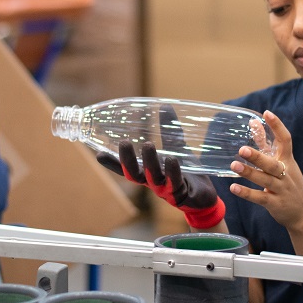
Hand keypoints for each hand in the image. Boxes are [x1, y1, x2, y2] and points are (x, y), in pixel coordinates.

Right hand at [98, 140, 224, 229]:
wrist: (204, 197)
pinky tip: (172, 160)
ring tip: (148, 145)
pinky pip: (176, 184)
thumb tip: (165, 105)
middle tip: (123, 143)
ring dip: (150, 162)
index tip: (98, 154)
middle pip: (134, 175)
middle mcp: (153, 182)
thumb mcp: (177, 149)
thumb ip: (170, 131)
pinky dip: (173, 172)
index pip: (126, 168)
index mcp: (147, 173)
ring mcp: (167, 190)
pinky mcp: (183, 195)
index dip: (112, 163)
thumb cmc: (185, 172)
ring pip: (153, 179)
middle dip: (127, 160)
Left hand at [227, 111, 302, 230]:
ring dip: (249, 173)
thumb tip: (253, 122)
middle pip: (272, 164)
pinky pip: (260, 198)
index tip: (267, 113)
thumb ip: (266, 143)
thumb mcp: (282, 163)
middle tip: (242, 149)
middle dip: (258, 157)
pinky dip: (247, 193)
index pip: (286, 141)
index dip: (278, 126)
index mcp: (288, 161)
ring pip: (265, 181)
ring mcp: (281, 190)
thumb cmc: (289, 183)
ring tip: (234, 166)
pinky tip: (234, 187)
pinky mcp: (275, 204)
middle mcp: (286, 174)